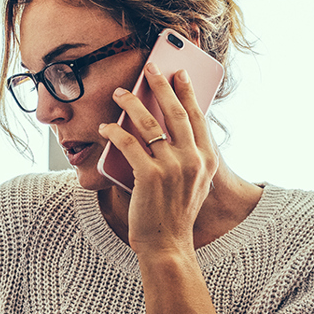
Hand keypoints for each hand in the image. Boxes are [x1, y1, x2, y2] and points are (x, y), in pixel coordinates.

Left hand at [98, 62, 216, 256]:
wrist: (167, 245)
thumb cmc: (174, 214)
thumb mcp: (194, 184)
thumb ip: (190, 157)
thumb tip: (169, 127)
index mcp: (207, 160)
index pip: (197, 117)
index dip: (187, 92)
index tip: (178, 73)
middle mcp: (193, 161)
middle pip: (175, 112)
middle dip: (160, 85)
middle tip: (149, 68)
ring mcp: (172, 168)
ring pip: (149, 123)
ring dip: (131, 103)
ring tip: (119, 93)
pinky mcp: (149, 176)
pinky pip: (128, 143)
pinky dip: (114, 132)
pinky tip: (106, 127)